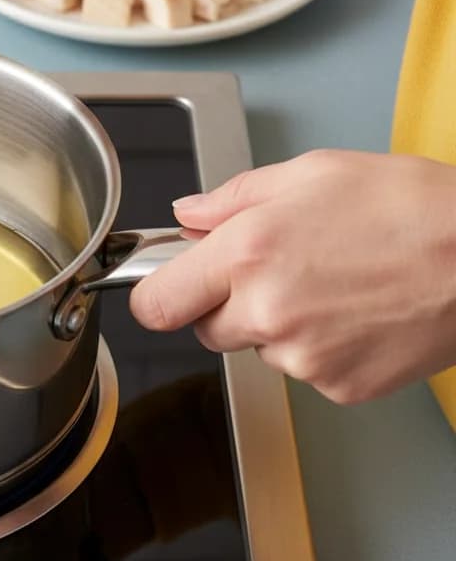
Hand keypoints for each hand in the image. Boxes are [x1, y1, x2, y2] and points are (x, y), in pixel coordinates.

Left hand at [129, 149, 455, 403]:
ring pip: (259, 348)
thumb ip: (230, 198)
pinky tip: (353, 310)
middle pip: (205, 329)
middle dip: (223, 302)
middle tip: (270, 267)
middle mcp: (267, 312)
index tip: (166, 284)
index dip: (156, 293)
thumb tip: (187, 215)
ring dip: (276, 323)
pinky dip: (319, 346)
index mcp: (246, 254)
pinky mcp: (343, 386)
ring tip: (329, 281)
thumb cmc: (405, 205)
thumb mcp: (307, 173)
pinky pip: (306, 369)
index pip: (155, 304)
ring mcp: (306, 357)